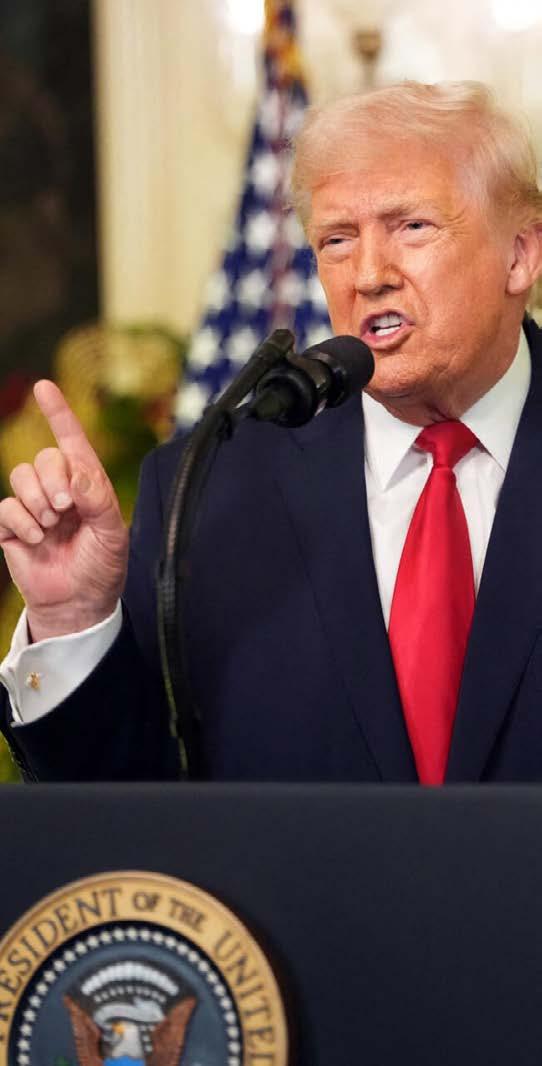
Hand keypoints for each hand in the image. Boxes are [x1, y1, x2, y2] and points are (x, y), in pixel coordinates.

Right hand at [0, 380, 128, 641]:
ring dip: (37, 500)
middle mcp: (59, 489)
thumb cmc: (102, 568)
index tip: (44, 387)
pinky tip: (35, 539)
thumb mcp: (112, 533)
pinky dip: (22, 522)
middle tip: (65, 509)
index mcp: (87, 485)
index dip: (58, 413)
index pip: (72, 441)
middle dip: (53, 479)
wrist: (79, 604)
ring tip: (51, 525)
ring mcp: (34, 507)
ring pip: (20, 476)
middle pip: (44, 458)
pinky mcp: (12, 527)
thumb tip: (75, 474)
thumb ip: (98, 499)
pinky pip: (5, 507)